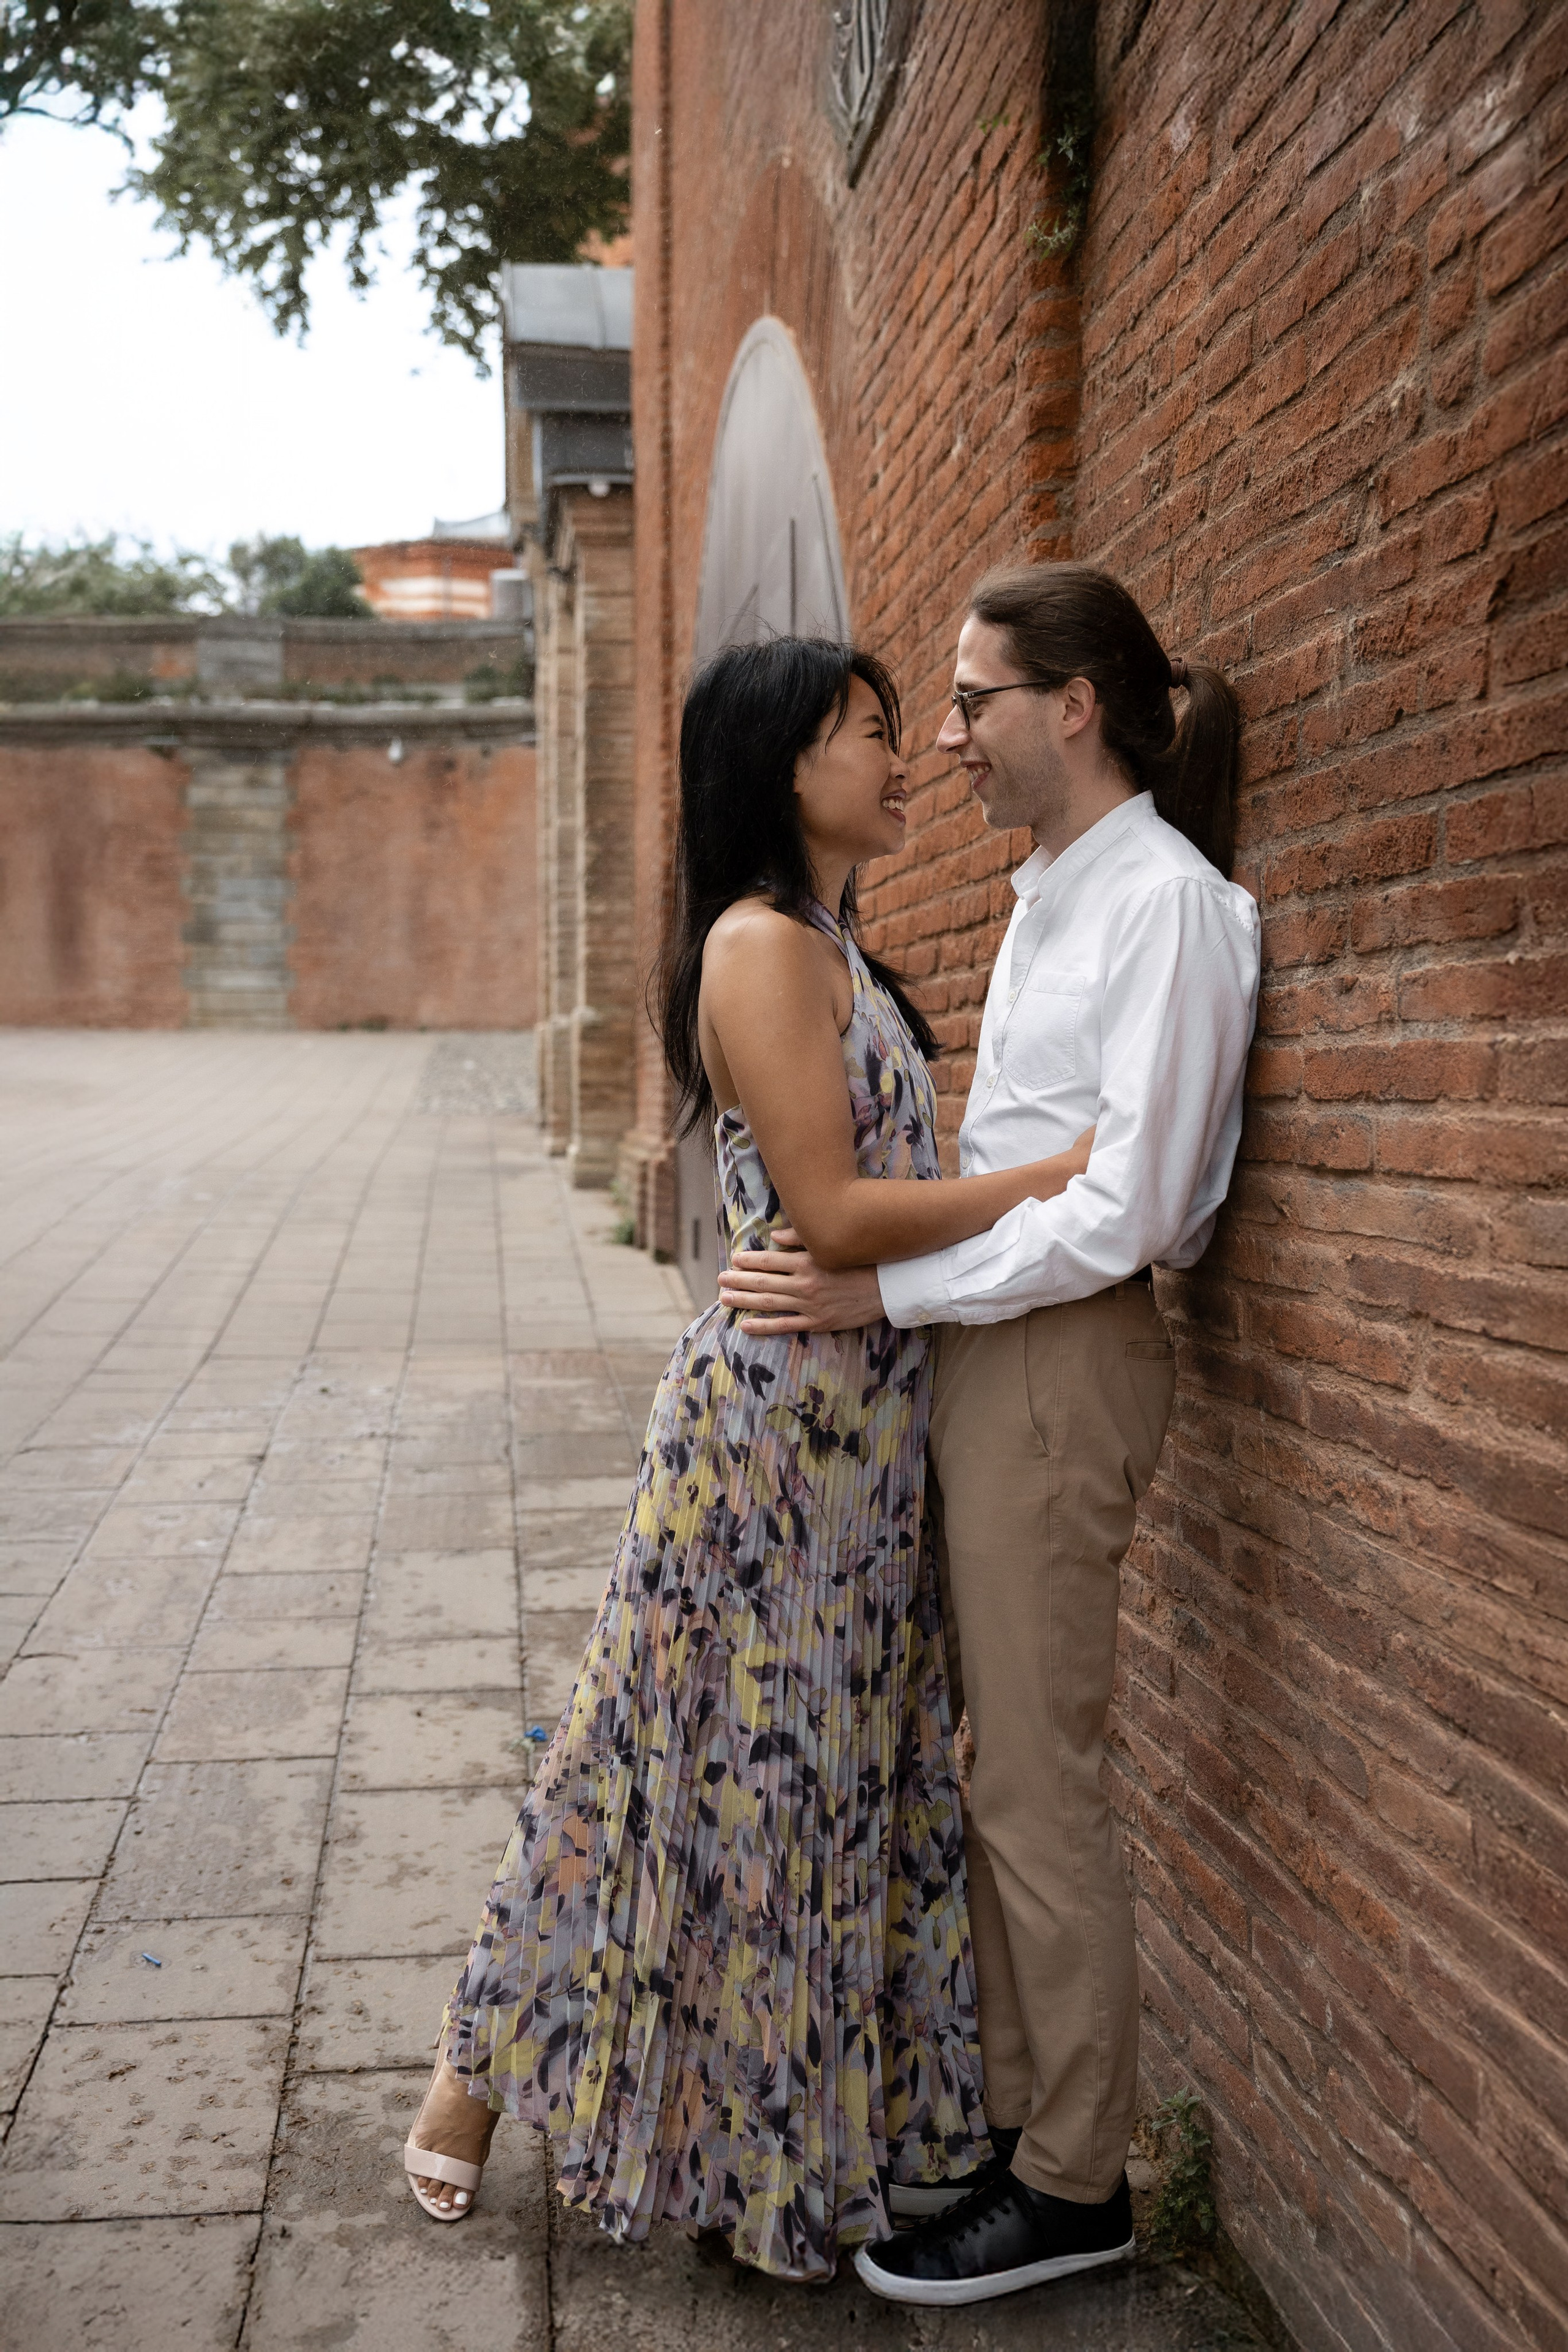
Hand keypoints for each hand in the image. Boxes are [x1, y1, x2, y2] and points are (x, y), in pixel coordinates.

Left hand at [717, 1229, 884, 1333]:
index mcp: (808, 1262)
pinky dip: (764, 1326)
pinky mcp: (818, 1323)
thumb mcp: (833, 1245)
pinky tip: (745, 1324)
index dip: (749, 1260)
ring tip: (724, 1299)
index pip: (770, 1261)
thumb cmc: (862, 1261)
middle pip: (763, 1282)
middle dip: (739, 1281)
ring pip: (769, 1303)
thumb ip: (802, 1239)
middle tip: (720, 1280)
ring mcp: (810, 1306)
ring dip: (744, 1301)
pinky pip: (785, 1326)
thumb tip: (774, 1237)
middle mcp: (805, 1284)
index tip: (733, 1259)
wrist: (889, 1288)